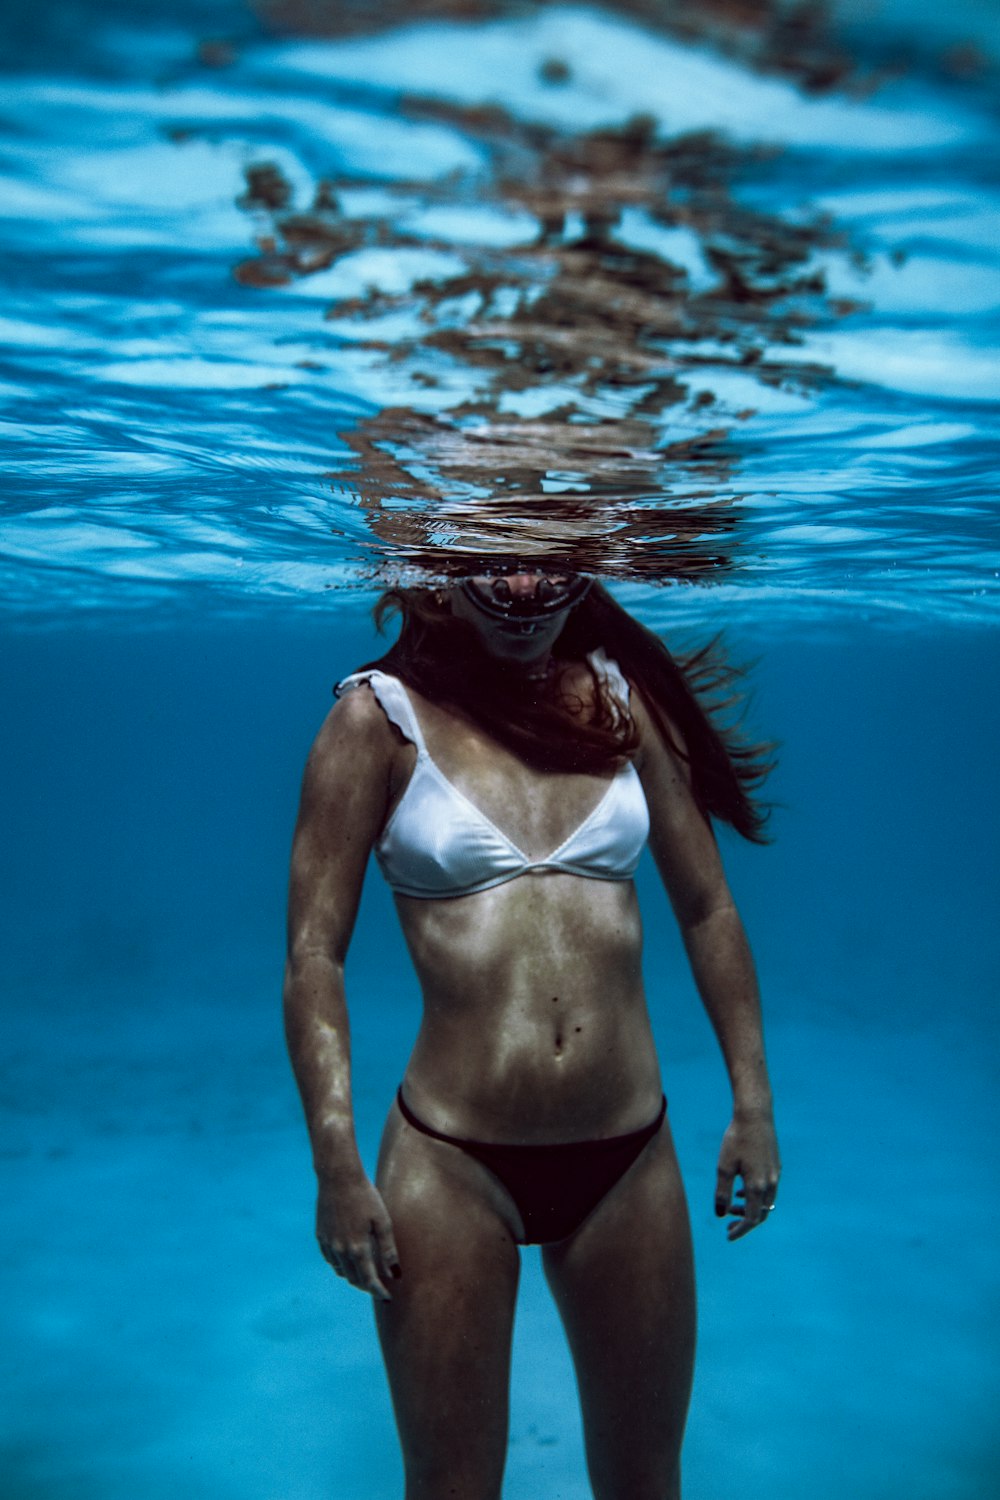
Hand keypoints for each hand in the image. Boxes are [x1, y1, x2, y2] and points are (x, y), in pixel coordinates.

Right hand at [315, 1172, 400, 1299]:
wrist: (338, 1177)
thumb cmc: (365, 1196)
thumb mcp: (383, 1221)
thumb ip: (388, 1250)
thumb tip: (395, 1274)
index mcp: (357, 1248)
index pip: (368, 1280)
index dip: (378, 1291)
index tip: (387, 1297)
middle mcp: (340, 1251)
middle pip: (353, 1279)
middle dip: (367, 1285)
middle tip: (379, 1284)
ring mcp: (328, 1244)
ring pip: (340, 1271)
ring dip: (353, 1275)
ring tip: (365, 1270)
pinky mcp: (320, 1236)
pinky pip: (330, 1259)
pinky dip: (341, 1264)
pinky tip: (349, 1257)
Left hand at [715, 1111, 780, 1241]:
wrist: (755, 1115)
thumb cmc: (736, 1139)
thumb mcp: (724, 1167)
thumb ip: (722, 1193)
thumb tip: (720, 1214)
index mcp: (757, 1186)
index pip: (752, 1219)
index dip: (740, 1230)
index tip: (728, 1236)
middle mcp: (771, 1183)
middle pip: (761, 1213)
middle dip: (745, 1221)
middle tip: (728, 1224)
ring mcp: (776, 1174)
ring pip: (766, 1202)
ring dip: (751, 1208)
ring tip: (733, 1206)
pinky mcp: (776, 1165)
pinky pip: (769, 1189)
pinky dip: (756, 1196)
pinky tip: (742, 1189)